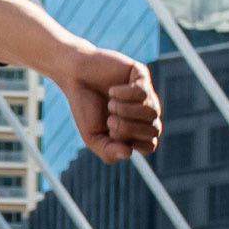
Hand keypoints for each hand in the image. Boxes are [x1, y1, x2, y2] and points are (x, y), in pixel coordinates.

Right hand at [56, 45, 159, 162]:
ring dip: (125, 111)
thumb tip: (128, 153)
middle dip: (127, 128)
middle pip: (153, 130)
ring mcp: (146, 93)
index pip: (150, 145)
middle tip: (109, 119)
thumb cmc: (85, 107)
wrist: (75, 77)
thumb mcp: (92, 137)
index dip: (131, 142)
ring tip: (110, 104)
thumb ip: (108, 151)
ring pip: (152, 111)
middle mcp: (146, 112)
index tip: (111, 134)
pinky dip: (124, 94)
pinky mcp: (141, 75)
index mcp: (138, 130)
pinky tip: (112, 90)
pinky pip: (143, 92)